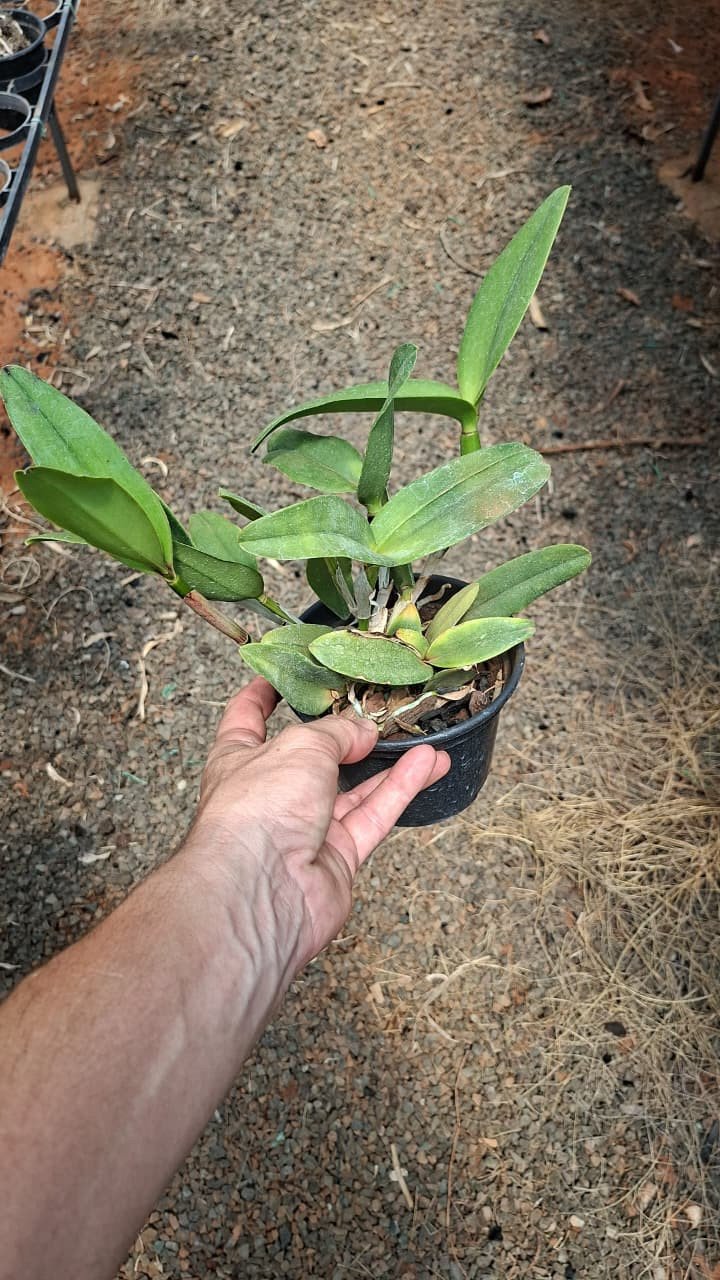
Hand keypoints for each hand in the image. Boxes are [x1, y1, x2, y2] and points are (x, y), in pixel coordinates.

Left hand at [187, 677, 449, 967]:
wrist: (261, 895)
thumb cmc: (258, 809)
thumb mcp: (300, 746)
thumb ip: (336, 732)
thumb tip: (363, 731)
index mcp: (239, 759)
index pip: (247, 718)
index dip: (263, 694)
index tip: (284, 672)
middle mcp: (270, 793)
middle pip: (313, 755)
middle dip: (345, 735)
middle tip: (379, 709)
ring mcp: (304, 829)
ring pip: (354, 789)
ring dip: (390, 764)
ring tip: (424, 737)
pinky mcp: (336, 859)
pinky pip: (373, 816)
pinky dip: (400, 790)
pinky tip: (428, 764)